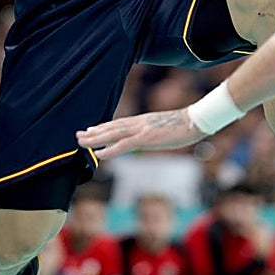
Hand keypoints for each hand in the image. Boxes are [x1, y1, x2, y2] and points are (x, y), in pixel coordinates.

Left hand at [76, 108, 203, 159]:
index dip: (103, 127)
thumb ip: (154, 132)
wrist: (196, 120)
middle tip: (78, 136)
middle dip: (94, 132)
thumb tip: (151, 136)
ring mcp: (141, 129)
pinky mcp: (145, 138)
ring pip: (112, 134)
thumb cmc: (185, 125)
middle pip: (111, 127)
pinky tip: (98, 154)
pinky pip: (123, 145)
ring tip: (81, 142)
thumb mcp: (165, 128)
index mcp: (143, 121)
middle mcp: (138, 123)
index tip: (90, 129)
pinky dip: (109, 149)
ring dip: (95, 139)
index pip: (118, 123)